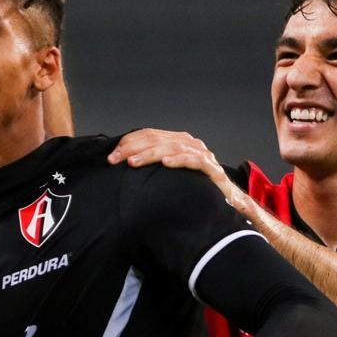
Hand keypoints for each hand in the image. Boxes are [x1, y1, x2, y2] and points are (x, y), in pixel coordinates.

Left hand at [107, 129, 249, 213]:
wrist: (224, 201)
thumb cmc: (192, 188)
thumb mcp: (168, 176)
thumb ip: (152, 167)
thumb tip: (124, 167)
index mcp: (177, 142)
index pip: (149, 135)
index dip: (129, 143)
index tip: (112, 157)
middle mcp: (189, 144)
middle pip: (157, 139)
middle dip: (133, 149)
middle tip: (115, 159)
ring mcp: (201, 154)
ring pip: (172, 148)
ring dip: (150, 154)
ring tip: (133, 162)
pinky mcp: (211, 168)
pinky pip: (194, 160)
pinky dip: (179, 160)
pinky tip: (166, 163)